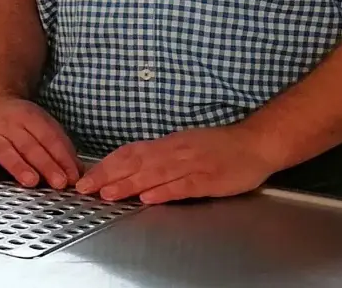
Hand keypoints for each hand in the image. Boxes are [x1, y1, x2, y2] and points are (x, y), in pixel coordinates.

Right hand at [0, 96, 81, 189]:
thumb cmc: (21, 120)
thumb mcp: (43, 126)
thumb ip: (61, 148)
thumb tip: (77, 172)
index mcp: (30, 117)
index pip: (48, 138)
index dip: (61, 157)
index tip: (71, 176)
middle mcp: (9, 123)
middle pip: (29, 145)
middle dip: (45, 165)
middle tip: (58, 182)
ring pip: (4, 150)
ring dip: (18, 166)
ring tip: (31, 181)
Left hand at [75, 125, 278, 203]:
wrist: (255, 143)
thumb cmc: (220, 146)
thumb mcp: (185, 146)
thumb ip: (160, 157)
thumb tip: (132, 168)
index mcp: (168, 144)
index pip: (130, 152)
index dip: (106, 165)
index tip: (87, 177)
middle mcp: (175, 151)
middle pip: (136, 162)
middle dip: (108, 176)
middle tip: (86, 188)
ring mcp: (191, 165)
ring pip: (154, 174)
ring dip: (129, 184)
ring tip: (108, 194)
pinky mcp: (207, 179)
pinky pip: (182, 185)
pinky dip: (164, 191)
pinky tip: (149, 197)